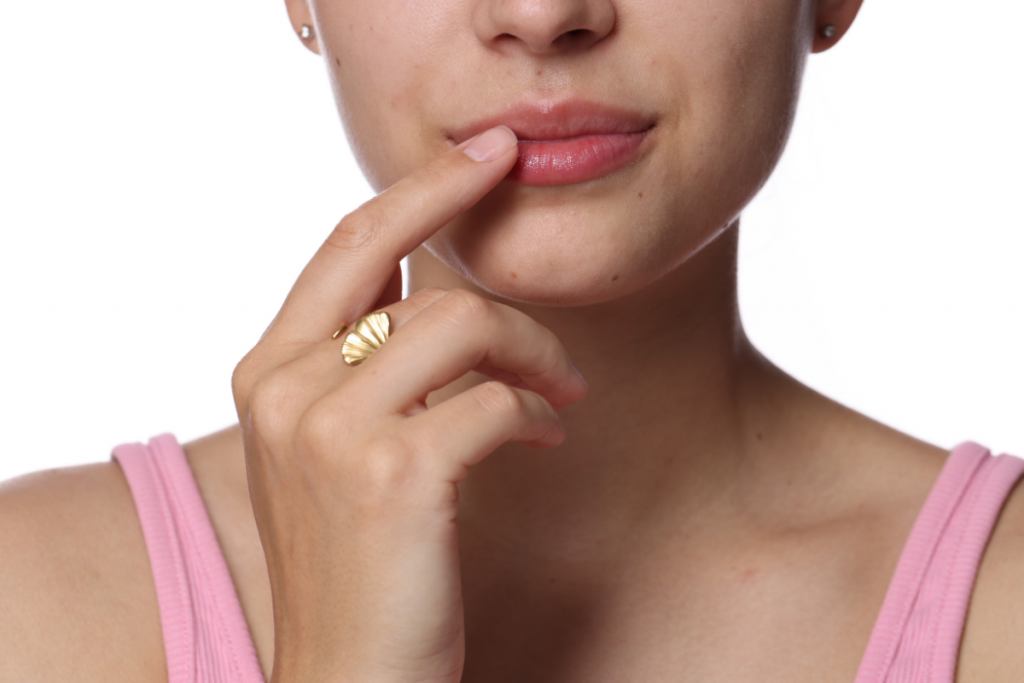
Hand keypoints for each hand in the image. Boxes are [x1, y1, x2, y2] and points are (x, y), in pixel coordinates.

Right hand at [231, 126, 588, 682]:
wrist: (347, 677)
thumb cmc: (355, 559)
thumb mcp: (332, 448)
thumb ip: (357, 364)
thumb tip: (414, 288)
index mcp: (267, 372)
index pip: (345, 247)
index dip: (416, 189)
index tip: (479, 156)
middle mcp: (284, 388)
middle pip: (395, 256)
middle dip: (468, 213)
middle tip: (523, 185)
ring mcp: (332, 429)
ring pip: (461, 325)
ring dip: (530, 350)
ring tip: (559, 391)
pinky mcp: (394, 475)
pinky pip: (492, 399)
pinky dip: (533, 411)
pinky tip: (544, 436)